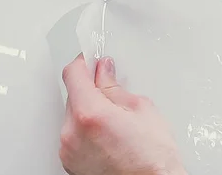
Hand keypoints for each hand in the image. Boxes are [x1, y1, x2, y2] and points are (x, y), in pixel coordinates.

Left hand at [60, 54, 185, 174]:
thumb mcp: (141, 109)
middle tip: (112, 91)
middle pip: (73, 95)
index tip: (91, 59)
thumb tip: (103, 72)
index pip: (74, 74)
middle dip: (91, 89)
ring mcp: (68, 150)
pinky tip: (110, 135)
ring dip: (89, 110)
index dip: (84, 62)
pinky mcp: (70, 163)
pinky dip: (87, 130)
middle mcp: (72, 133)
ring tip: (116, 121)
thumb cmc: (152, 158)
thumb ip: (115, 87)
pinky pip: (74, 135)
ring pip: (73, 116)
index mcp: (90, 114)